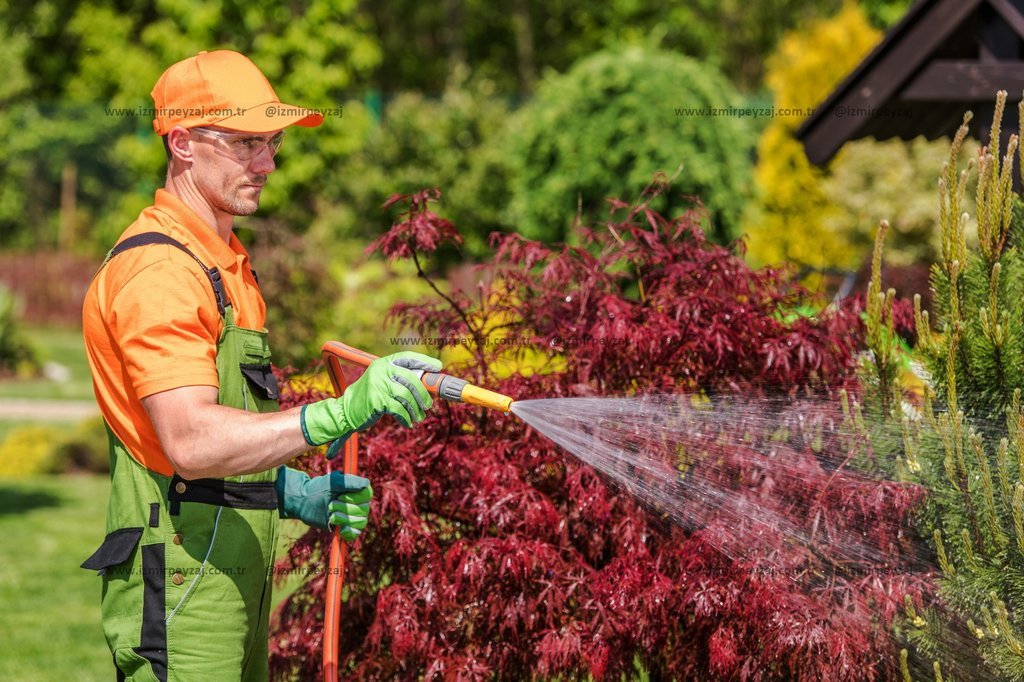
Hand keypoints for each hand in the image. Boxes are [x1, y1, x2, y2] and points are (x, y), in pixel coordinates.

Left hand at [276, 466, 372, 538]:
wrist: (304, 502)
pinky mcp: (346, 527)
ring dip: (345, 519)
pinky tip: (340, 530)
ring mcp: (353, 516)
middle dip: (346, 508)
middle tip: (330, 505)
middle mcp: (358, 503)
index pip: (367, 495)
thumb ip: (350, 482)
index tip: (340, 496)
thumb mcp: (333, 482)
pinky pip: (355, 534)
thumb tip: (366, 483)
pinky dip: (349, 533)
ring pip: (361, 522)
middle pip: (364, 510)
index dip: (355, 498)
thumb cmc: (318, 488)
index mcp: (357, 490)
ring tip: (331, 516)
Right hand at [301, 352, 441, 446]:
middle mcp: (380, 370)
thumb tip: (428, 384)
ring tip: (418, 417)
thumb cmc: (369, 399)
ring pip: (407, 395)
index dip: (424, 361)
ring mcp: (378, 384)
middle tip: (428, 405)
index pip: (407, 357)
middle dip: (423, 393)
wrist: (345, 412)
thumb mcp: (382, 384)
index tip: (438, 367)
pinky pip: (399, 409)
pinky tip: (408, 423)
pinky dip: (406, 418)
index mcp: (383, 363)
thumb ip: (400, 381)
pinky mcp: (377, 400)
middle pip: (412, 378)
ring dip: (416, 409)